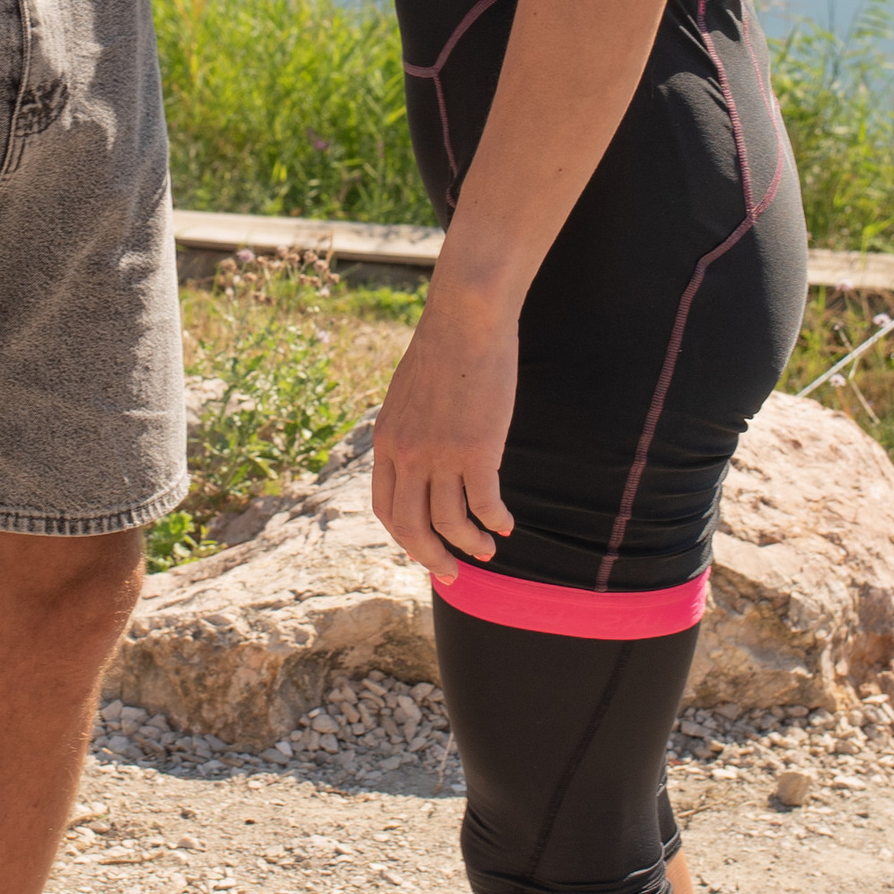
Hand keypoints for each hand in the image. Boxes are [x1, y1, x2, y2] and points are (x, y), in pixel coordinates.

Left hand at [370, 285, 519, 581]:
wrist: (465, 320)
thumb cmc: (442, 350)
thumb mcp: (407, 394)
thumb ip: (406, 430)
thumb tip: (418, 457)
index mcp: (386, 442)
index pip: (386, 509)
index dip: (405, 538)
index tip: (425, 550)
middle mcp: (406, 455)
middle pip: (412, 527)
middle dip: (432, 557)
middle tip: (452, 574)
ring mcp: (440, 455)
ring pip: (450, 522)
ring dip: (470, 544)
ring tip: (488, 550)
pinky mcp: (477, 450)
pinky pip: (484, 503)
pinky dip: (495, 521)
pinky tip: (507, 525)